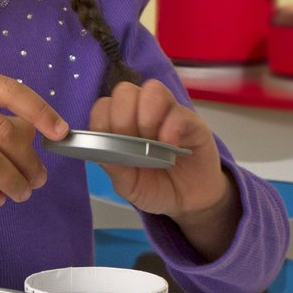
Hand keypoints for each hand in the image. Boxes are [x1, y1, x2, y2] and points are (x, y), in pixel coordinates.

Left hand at [89, 80, 237, 260]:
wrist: (188, 202)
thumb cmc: (155, 187)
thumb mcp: (130, 186)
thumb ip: (116, 170)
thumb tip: (101, 153)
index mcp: (121, 124)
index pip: (103, 105)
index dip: (102, 122)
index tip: (111, 146)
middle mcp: (142, 111)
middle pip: (125, 91)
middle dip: (123, 119)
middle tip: (133, 146)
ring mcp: (168, 113)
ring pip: (152, 90)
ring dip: (147, 117)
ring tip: (153, 144)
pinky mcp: (192, 121)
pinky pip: (178, 111)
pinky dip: (170, 128)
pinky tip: (171, 147)